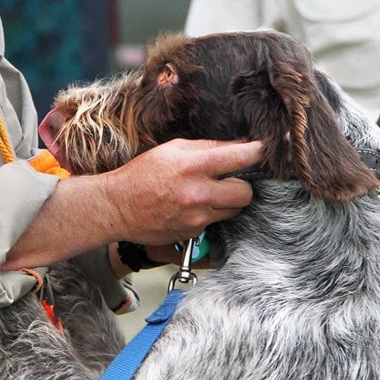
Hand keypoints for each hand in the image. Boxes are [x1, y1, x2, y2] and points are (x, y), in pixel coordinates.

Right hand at [102, 139, 261, 245]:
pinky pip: (214, 223)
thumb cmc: (142, 174)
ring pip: (233, 210)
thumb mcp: (171, 150)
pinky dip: (209, 215)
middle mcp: (197, 194)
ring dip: (227, 201)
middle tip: (229, 180)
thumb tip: (238, 145)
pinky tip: (191, 208)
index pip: (239, 158)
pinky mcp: (192, 234)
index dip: (256, 152)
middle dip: (242, 185)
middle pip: (246, 193)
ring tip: (208, 194)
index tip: (262, 149)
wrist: (117, 208)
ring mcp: (196, 218)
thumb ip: (206, 147)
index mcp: (192, 167)